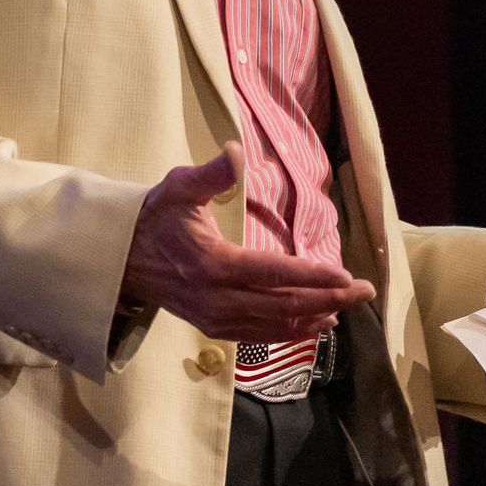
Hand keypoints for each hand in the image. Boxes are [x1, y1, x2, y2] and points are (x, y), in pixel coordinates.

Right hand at [119, 142, 376, 343]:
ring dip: (315, 317)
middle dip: (328, 299)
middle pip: (281, 305)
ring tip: (349, 307)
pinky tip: (316, 325)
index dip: (312, 276)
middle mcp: (216, 299)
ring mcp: (215, 318)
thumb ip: (210, 174)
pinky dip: (291, 332)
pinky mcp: (214, 327)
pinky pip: (260, 334)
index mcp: (212, 264)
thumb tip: (235, 151)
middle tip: (365, 291)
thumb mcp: (177, 188)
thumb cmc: (155, 217)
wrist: (119, 259)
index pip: (272, 274)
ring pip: (274, 325)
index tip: (346, 274)